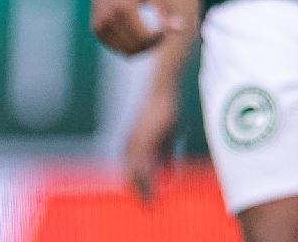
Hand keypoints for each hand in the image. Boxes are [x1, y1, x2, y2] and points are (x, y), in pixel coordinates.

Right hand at [91, 0, 183, 55]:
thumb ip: (165, 11)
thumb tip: (180, 29)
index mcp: (122, 8)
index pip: (144, 37)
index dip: (159, 39)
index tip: (167, 30)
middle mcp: (107, 18)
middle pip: (136, 47)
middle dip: (153, 45)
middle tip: (162, 34)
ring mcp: (99, 25)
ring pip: (127, 52)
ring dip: (142, 48)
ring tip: (152, 35)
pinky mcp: (96, 29)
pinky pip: (118, 48)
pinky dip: (130, 46)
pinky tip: (138, 34)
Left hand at [122, 86, 179, 201]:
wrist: (163, 91)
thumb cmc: (165, 113)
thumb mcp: (166, 138)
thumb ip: (164, 157)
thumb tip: (167, 176)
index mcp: (134, 144)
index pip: (132, 171)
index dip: (138, 186)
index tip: (145, 202)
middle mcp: (131, 143)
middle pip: (131, 173)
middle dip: (139, 191)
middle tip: (148, 207)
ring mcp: (136, 140)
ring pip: (135, 171)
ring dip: (142, 188)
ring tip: (149, 203)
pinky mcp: (144, 137)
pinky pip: (143, 162)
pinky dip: (147, 177)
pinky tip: (152, 187)